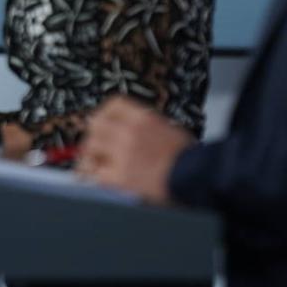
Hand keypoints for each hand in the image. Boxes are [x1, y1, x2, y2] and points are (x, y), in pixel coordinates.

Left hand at [78, 96, 195, 204]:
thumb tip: (128, 132)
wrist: (196, 177)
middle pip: (96, 124)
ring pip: (91, 148)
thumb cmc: (188, 158)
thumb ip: (146, 127)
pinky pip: (96, 173)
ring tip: (93, 167)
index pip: (113, 105)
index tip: (101, 123)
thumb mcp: (169, 130)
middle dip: (93, 136)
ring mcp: (122, 153)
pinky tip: (98, 181)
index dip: (104, 114)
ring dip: (91, 157)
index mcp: (143, 117)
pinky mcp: (120, 176)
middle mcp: (129, 131)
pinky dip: (95, 177)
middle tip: (93, 148)